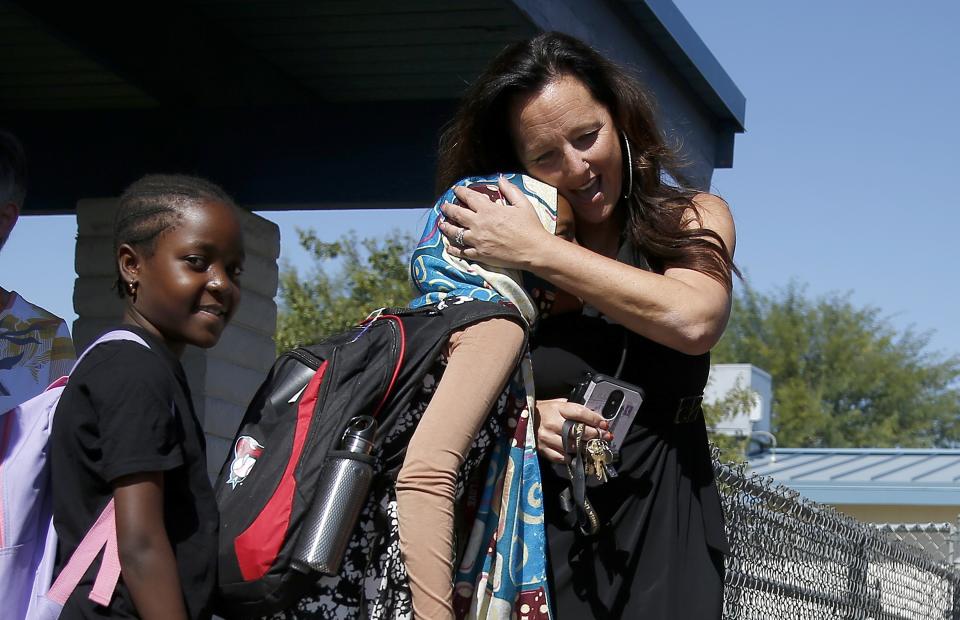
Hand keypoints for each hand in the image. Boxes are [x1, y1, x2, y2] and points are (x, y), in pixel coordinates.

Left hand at [439, 176, 554, 268]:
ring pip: (455, 233)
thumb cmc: (530, 227)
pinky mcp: (479, 254)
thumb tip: (500, 178)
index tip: (455, 190)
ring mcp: (477, 241)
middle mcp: (479, 224)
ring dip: (446, 227)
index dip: (460, 192)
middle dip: (448, 209)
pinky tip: (448, 247)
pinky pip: (462, 252)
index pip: (469, 197)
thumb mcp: (523, 204)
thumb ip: (510, 190)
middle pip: (457, 214)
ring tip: (441, 224)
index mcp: (489, 210)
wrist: (534, 251)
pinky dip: (453, 249)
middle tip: (443, 207)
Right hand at [535, 398, 612, 462]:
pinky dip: (569, 457)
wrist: (519, 418)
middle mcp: (552, 423)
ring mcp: (546, 437)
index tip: (604, 423)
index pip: (580, 413)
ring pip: (571, 446)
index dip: (595, 419)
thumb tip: (592, 416)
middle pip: (578, 431)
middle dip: (594, 435)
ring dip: (584, 448)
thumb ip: (572, 409)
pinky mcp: (542, 448)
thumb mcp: (556, 403)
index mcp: (557, 408)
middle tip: (603, 436)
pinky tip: (574, 455)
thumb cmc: (541, 410)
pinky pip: (560, 457)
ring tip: (591, 447)